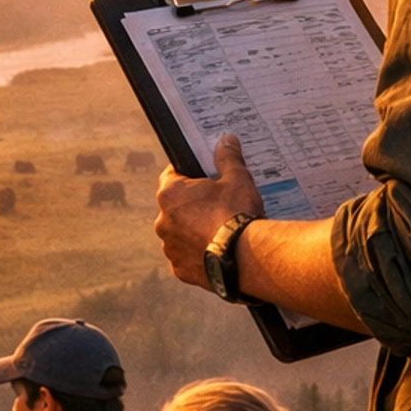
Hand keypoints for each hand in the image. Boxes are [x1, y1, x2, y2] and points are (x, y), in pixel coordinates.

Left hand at [154, 136, 262, 288]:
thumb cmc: (238, 215)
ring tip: (219, 231)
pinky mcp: (180, 269)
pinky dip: (198, 254)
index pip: (171, 175)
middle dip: (192, 205)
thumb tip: (226, 140)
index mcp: (170, 194)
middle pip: (176, 206)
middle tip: (217, 205)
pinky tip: (217, 250)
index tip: (203, 178)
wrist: (247, 257)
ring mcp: (170, 247)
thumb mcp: (237, 179)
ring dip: (193, 231)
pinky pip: (186, 256)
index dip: (188, 175)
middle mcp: (162, 222)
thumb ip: (228, 157)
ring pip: (179, 233)